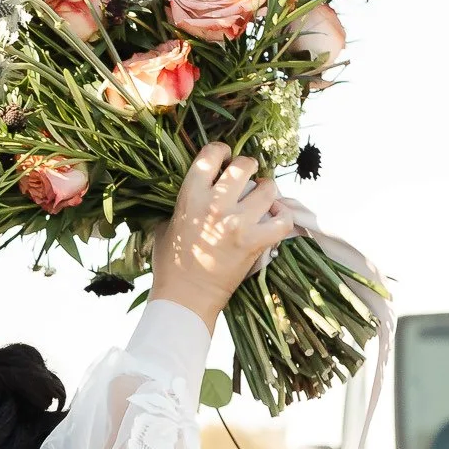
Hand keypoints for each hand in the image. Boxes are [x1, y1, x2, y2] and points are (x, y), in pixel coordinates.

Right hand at [150, 144, 297, 332]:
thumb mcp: (165, 227)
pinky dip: (283, 215)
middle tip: (247, 175)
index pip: (211, 155)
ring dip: (267, 189)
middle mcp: (217, 205)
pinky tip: (276, 216)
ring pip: (268, 188)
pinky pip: (283, 219)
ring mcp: (239, 223)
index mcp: (191, 196)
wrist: (186, 297)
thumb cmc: (171, 264)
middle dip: (247, 166)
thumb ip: (182, 205)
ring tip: (263, 195)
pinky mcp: (256, 242)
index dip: (222, 151)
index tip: (225, 157)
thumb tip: (193, 194)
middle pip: (244, 166)